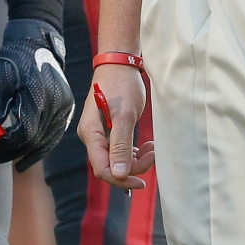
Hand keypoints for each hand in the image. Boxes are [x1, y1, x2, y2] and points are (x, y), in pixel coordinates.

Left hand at [0, 20, 74, 170]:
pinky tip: (31, 151)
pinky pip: (57, 132)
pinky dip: (44, 144)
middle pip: (36, 139)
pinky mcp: (67, 105)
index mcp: (37, 94)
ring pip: (48, 139)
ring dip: (30, 152)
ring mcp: (64, 103)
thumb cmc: (14, 63)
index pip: (25, 133)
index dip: (7, 147)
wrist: (36, 44)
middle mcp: (55, 100)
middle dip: (15, 151)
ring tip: (12, 158)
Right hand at [78, 65, 154, 190]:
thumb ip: (120, 145)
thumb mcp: (124, 115)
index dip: (122, 179)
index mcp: (91, 135)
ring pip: (116, 158)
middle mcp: (92, 137)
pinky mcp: (109, 128)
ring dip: (135, 159)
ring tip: (152, 147)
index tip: (142, 181)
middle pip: (110, 166)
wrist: (121, 63)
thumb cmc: (122, 85)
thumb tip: (118, 174)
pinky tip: (145, 146)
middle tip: (152, 154)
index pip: (103, 169)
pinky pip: (119, 149)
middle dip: (132, 166)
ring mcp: (100, 133)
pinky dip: (133, 151)